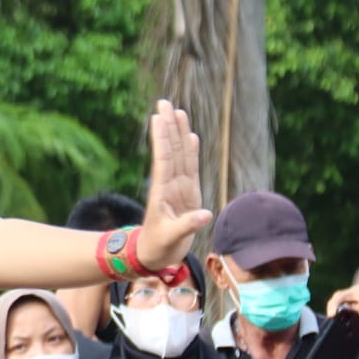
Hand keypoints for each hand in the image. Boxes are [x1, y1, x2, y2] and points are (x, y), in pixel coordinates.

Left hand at [136, 101, 213, 270]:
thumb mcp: (170, 238)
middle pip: (171, 150)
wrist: (154, 255)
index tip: (159, 118)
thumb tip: (205, 214)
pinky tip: (192, 136)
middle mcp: (170, 185)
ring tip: (177, 112)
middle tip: (164, 103)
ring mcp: (179, 187)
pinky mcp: (188, 194)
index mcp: (162, 192)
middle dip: (169, 127)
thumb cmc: (158, 247)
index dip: (163, 139)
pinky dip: (191, 152)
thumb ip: (187, 226)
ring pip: (180, 155)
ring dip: (179, 134)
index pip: (163, 159)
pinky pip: (191, 168)